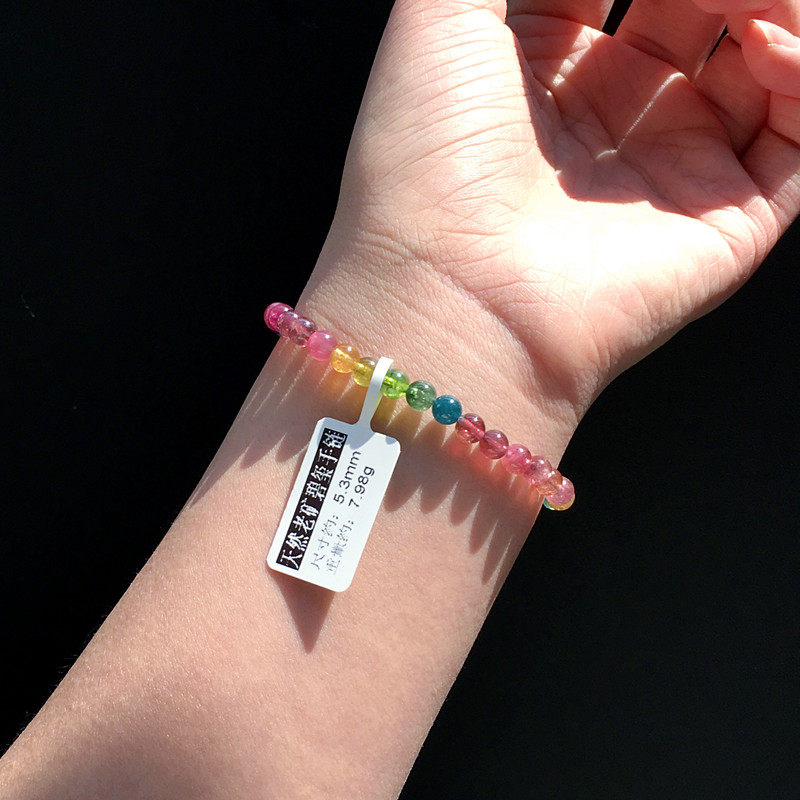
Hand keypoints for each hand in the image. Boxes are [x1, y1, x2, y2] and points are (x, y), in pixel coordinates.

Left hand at [327, 0, 799, 413]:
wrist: (448, 297)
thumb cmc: (425, 160)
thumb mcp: (443, 14)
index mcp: (542, 70)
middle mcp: (608, 118)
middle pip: (698, 7)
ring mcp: (668, 169)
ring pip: (761, 61)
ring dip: (766, 5)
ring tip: (744, 0)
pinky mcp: (719, 220)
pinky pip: (795, 138)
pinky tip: (767, 47)